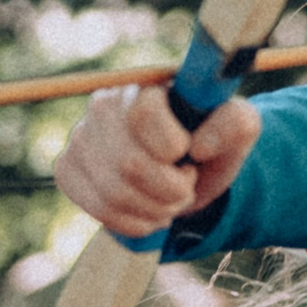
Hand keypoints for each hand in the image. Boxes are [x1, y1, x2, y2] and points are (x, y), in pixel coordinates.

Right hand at [53, 86, 259, 237]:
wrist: (187, 171)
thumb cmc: (212, 142)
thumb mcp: (239, 129)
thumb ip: (236, 123)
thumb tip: (199, 145)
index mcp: (145, 85)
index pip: (144, 113)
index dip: (172, 146)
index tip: (188, 153)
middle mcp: (103, 104)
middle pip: (128, 163)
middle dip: (169, 189)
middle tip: (184, 185)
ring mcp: (80, 138)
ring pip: (113, 193)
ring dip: (155, 209)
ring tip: (171, 199)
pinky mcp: (67, 169)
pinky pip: (98, 209)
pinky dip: (133, 222)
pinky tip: (148, 210)